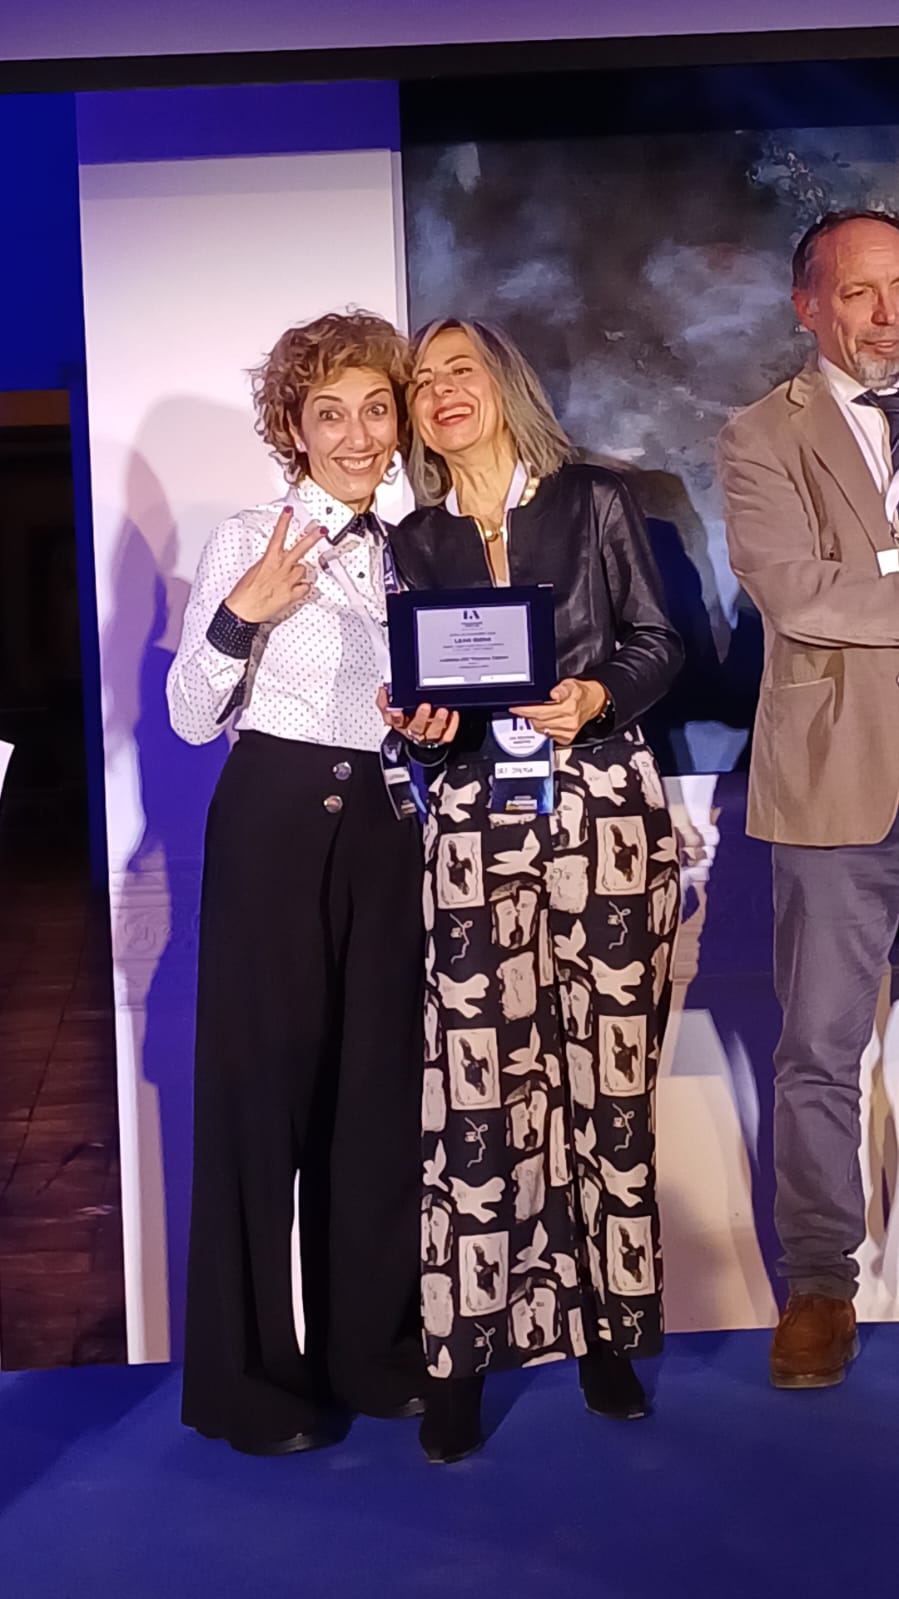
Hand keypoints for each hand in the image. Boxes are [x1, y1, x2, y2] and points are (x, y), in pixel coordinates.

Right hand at [224, 508, 324, 623]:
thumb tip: (276, 561)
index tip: (289, 511)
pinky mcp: (292, 595)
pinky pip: (305, 588)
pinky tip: (296, 589)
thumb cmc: (244, 593)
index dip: (284, 522)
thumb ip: (269, 563)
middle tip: (320, 529)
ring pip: (303, 570)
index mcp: (269, 560)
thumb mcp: (254, 571)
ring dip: (299, 572)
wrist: (243, 610)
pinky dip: (302, 588)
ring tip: (290, 577)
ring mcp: (288, 581)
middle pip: (300, 548)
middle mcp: (281, 568)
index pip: (278, 536)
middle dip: (312, 537)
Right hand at [376, 685, 459, 744]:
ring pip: (432, 733)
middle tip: (425, 706)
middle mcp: (413, 731)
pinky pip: (447, 735)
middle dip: (420, 717)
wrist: (417, 738)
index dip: (395, 717)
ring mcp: (427, 736)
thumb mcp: (390, 711)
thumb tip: (383, 690)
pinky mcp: (440, 739)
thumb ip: (385, 701)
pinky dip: (451, 725)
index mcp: (400, 724)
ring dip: (438, 721)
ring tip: (442, 710)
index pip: (394, 721)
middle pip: (415, 728)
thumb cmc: (405, 721)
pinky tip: (452, 715)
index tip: (397, 710)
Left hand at [510, 678, 608, 746]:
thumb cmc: (580, 693)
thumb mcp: (570, 684)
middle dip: (527, 715)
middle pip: (539, 722)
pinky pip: (548, 736)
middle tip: (522, 710)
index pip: (540, 711)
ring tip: (534, 714)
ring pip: (542, 730)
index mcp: (569, 708)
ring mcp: (568, 732)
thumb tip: (554, 694)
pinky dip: (543, 729)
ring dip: (534, 722)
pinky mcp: (567, 739)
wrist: (593, 702)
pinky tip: (544, 722)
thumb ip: (561, 688)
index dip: (525, 710)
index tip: (516, 708)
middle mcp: (569, 722)